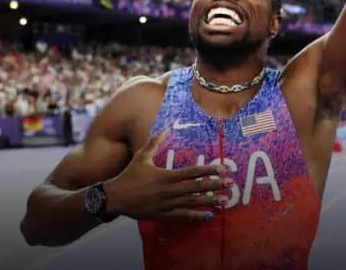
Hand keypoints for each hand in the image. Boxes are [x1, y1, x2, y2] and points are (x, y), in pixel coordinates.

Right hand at [103, 129, 231, 221]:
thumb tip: (167, 128)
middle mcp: (169, 190)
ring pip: (192, 203)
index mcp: (166, 175)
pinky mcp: (163, 215)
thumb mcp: (142, 156)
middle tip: (230, 184)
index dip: (208, 170)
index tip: (222, 168)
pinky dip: (197, 216)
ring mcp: (167, 204)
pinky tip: (209, 216)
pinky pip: (183, 216)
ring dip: (209, 201)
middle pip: (196, 187)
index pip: (192, 172)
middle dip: (214, 185)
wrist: (116, 197)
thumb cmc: (129, 175)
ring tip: (224, 201)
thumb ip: (155, 142)